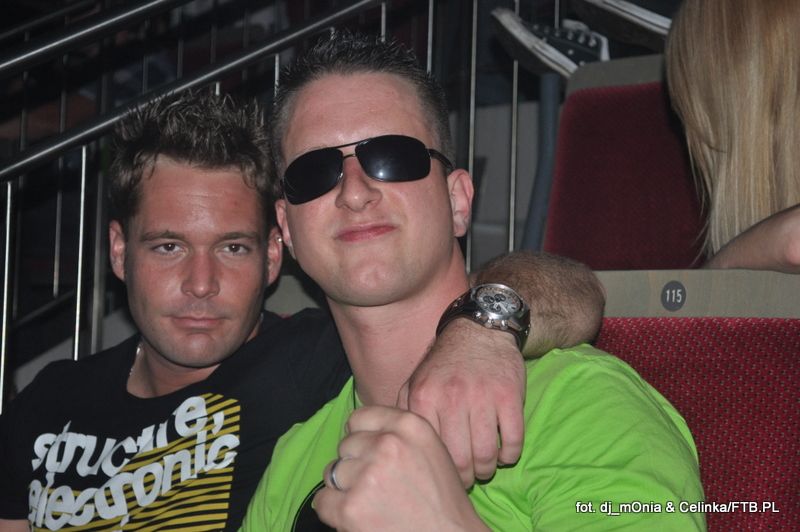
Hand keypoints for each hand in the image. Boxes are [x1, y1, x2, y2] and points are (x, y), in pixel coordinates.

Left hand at [313, 406, 489, 531]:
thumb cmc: (443, 503)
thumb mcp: (430, 450)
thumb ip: (398, 434)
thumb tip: (356, 430)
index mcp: (410, 426)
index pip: (361, 417)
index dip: (362, 439)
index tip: (371, 455)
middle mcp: (388, 444)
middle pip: (345, 445)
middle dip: (355, 465)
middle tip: (377, 487)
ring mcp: (368, 476)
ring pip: (332, 471)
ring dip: (344, 488)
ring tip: (370, 504)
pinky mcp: (351, 508)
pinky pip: (322, 500)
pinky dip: (334, 511)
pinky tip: (357, 518)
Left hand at [396, 319, 524, 485]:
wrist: (479, 330)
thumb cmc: (444, 364)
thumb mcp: (415, 382)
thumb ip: (403, 413)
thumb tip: (393, 445)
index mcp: (423, 397)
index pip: (428, 451)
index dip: (438, 470)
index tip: (443, 474)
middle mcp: (451, 398)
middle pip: (460, 460)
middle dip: (465, 477)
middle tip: (467, 478)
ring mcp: (482, 397)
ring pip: (487, 455)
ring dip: (487, 469)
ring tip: (485, 467)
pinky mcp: (509, 396)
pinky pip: (512, 441)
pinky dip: (509, 455)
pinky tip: (503, 453)